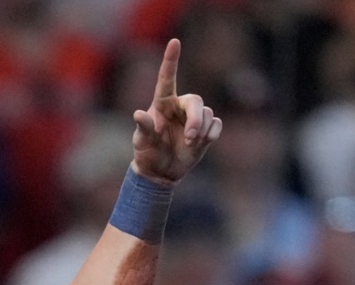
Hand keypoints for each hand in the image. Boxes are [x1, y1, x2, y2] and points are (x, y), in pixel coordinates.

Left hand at [131, 40, 221, 184]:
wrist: (161, 172)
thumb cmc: (147, 154)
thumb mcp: (141, 143)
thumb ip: (143, 129)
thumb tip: (138, 114)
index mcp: (162, 104)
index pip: (166, 78)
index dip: (171, 60)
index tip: (174, 42)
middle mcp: (179, 107)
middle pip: (195, 101)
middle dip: (196, 119)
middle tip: (190, 137)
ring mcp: (194, 118)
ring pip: (207, 113)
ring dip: (202, 129)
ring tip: (190, 144)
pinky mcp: (205, 130)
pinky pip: (216, 124)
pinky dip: (213, 133)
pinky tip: (204, 142)